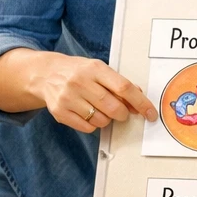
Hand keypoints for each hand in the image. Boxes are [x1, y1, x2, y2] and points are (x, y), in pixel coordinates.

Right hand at [32, 52, 157, 133]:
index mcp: (95, 69)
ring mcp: (68, 98)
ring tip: (99, 109)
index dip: (141, 103)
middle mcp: (80, 82)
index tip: (151, 113)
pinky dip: (93, 125)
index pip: (124, 88)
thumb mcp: (99, 70)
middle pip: (113, 107)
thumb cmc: (78, 72)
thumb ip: (119, 83)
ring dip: (107, 119)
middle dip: (123, 114)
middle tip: (121, 112)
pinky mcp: (59, 112)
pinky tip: (87, 113)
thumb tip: (139, 99)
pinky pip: (87, 128)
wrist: (46, 74)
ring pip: (101, 120)